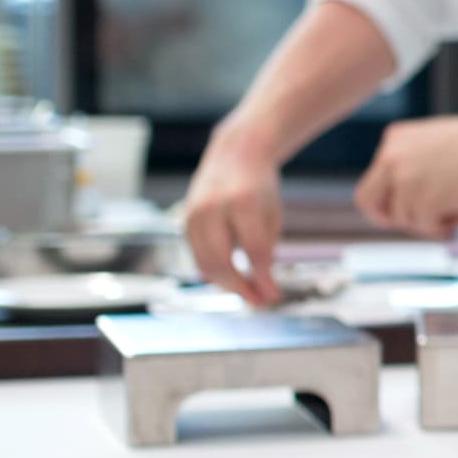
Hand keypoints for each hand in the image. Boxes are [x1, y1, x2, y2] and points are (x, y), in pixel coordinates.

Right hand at [180, 136, 285, 305]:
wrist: (235, 156)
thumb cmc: (260, 188)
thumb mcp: (272, 215)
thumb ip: (266, 249)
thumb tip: (263, 289)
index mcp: (243, 202)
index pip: (253, 251)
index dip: (263, 279)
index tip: (273, 296)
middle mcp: (213, 207)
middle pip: (222, 262)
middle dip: (241, 288)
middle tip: (259, 301)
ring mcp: (194, 214)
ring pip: (204, 263)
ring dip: (226, 285)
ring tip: (248, 292)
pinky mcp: (184, 221)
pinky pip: (196, 256)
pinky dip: (213, 272)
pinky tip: (231, 278)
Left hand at [355, 110, 457, 238]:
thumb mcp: (437, 145)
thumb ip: (415, 165)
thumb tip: (404, 196)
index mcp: (394, 139)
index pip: (373, 181)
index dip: (389, 201)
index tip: (410, 208)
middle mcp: (391, 157)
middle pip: (368, 202)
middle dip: (394, 217)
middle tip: (422, 220)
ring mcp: (403, 179)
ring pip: (403, 219)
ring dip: (429, 220)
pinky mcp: (420, 200)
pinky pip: (425, 227)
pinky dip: (444, 225)